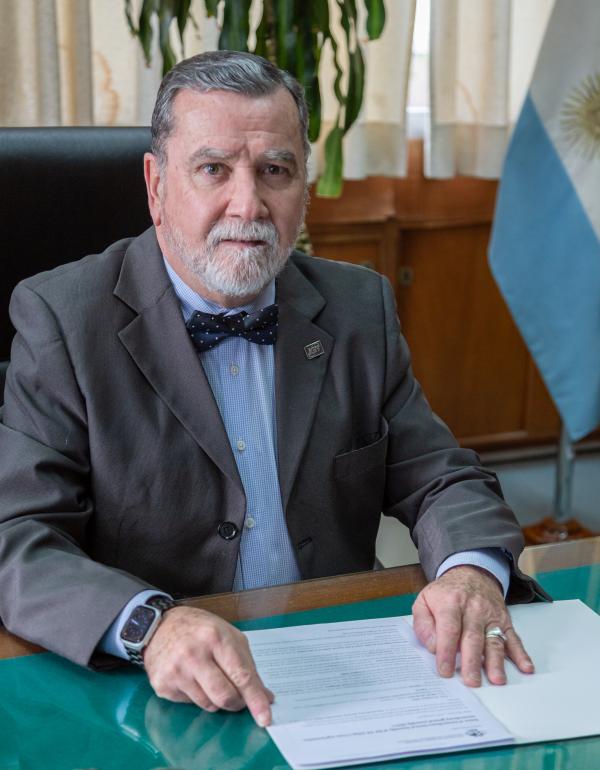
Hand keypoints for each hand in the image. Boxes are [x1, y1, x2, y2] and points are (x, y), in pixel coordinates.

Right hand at [143, 606, 273, 725]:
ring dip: (216, 699)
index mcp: (216, 638)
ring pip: (208, 705)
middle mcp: (194, 654)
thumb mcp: (229, 636)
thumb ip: (248, 666)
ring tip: (210, 678)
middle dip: (237, 703)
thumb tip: (265, 697)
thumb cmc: (199, 630)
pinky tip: (191, 678)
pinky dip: (197, 696)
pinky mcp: (163, 685)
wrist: (159, 626)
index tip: (264, 717)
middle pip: (224, 696)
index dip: (255, 699)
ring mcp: (176, 671)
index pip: (241, 675)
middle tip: (238, 699)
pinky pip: (190, 704)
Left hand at [412, 565, 533, 685]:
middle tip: (471, 682)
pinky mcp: (504, 620)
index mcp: (450, 603)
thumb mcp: (424, 601)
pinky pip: (513, 638)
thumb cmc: (446, 593)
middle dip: (472, 662)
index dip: (447, 651)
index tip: (445, 671)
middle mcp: (473, 608)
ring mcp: (491, 615)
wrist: (471, 573)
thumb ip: (423, 624)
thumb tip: (433, 647)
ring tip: (497, 680)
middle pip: (473, 637)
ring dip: (496, 661)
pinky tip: (526, 667)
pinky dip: (520, 654)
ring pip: (494, 640)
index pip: (449, 629)